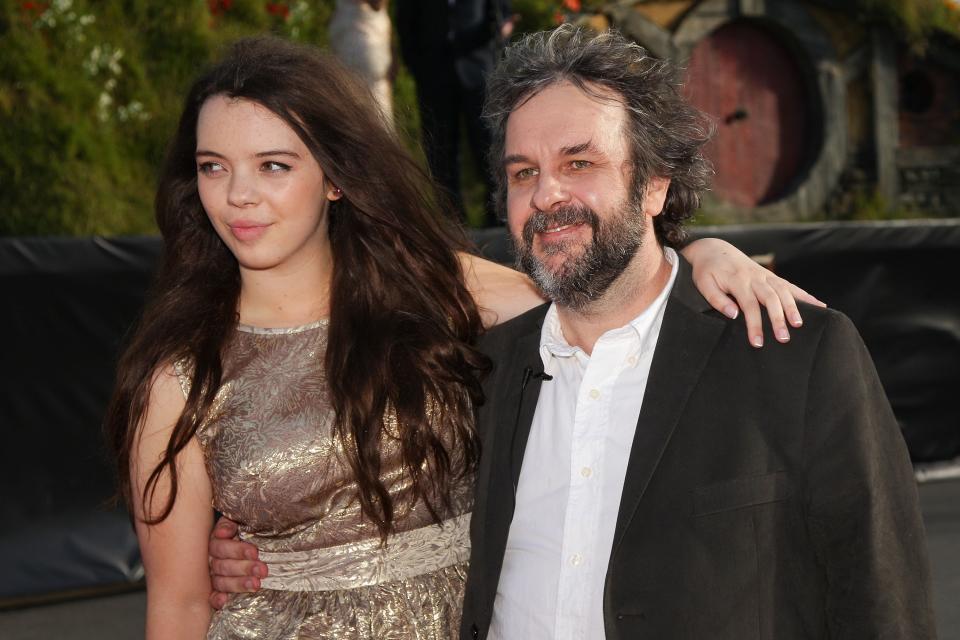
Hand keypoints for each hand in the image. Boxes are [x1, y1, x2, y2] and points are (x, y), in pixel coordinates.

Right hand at [208, 516, 266, 609]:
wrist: (247, 538)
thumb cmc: (243, 530)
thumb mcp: (237, 521)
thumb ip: (230, 523)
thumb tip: (224, 532)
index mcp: (216, 542)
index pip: (221, 547)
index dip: (237, 550)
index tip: (255, 553)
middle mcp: (212, 559)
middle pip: (223, 566)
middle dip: (244, 568)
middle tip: (262, 570)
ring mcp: (213, 575)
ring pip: (220, 581)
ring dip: (238, 584)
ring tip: (256, 584)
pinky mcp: (216, 589)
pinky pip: (212, 596)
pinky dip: (217, 599)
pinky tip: (224, 600)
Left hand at [684, 238, 825, 347]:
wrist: (714, 250)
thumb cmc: (706, 271)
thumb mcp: (703, 284)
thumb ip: (717, 299)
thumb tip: (734, 314)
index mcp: (738, 281)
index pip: (749, 305)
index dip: (755, 324)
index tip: (757, 342)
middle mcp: (755, 277)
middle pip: (771, 298)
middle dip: (778, 319)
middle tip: (784, 338)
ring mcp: (765, 275)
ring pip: (784, 291)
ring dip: (794, 307)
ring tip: (800, 324)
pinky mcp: (771, 276)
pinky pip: (790, 285)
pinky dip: (805, 295)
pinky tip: (819, 305)